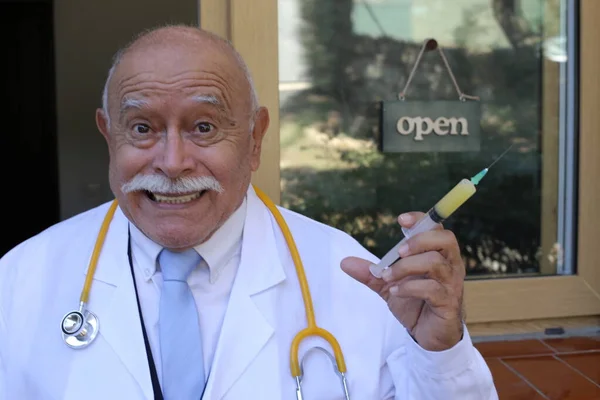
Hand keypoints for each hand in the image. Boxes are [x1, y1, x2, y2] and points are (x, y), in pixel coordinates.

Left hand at [341, 212, 465, 351]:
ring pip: (436, 263)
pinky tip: (395, 292)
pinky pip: (432, 289)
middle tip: (398, 252)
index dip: (421, 219)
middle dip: (418, 241)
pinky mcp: (448, 304)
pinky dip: (409, 288)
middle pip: (445, 240)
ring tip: (388, 277)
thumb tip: (344, 262)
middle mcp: (449, 266)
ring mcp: (451, 284)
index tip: (400, 220)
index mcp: (439, 255)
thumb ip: (371, 273)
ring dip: (406, 267)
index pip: (437, 228)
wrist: (429, 336)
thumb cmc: (416, 304)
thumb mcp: (389, 285)